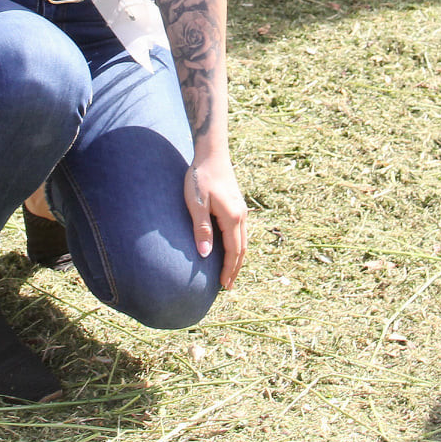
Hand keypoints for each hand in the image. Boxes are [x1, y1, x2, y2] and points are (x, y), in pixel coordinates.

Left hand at [185, 155, 247, 289]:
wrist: (211, 155)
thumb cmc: (200, 178)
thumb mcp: (196, 204)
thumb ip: (201, 229)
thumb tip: (205, 255)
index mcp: (232, 217)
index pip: (233, 251)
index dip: (228, 270)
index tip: (223, 285)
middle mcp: (241, 216)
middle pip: (242, 249)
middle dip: (235, 269)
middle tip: (228, 286)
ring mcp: (241, 210)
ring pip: (244, 241)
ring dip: (238, 259)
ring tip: (231, 273)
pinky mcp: (238, 206)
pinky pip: (242, 233)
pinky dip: (238, 247)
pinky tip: (230, 250)